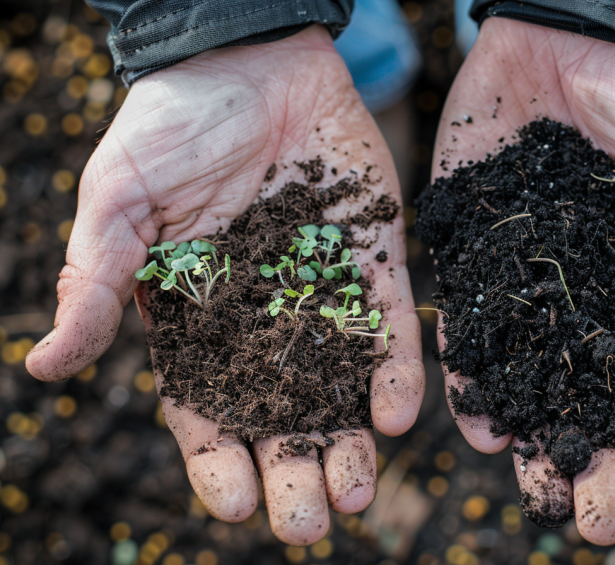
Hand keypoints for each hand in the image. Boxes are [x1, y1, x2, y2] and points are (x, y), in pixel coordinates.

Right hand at [26, 26, 423, 544]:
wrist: (252, 60)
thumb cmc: (174, 125)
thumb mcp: (122, 200)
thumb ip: (98, 280)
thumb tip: (46, 367)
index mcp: (198, 319)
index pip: (207, 407)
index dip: (220, 460)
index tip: (238, 504)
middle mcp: (264, 320)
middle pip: (279, 413)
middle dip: (294, 470)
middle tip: (309, 524)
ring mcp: (322, 293)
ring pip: (338, 386)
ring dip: (350, 441)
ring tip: (357, 493)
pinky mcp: (373, 261)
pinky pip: (387, 326)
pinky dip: (394, 371)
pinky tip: (398, 416)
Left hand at [433, 18, 614, 542]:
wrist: (573, 35)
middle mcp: (590, 305)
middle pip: (595, 402)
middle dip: (596, 462)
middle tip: (593, 519)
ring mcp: (532, 286)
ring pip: (532, 380)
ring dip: (530, 435)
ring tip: (529, 477)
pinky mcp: (479, 256)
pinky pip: (474, 326)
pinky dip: (473, 373)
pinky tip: (475, 416)